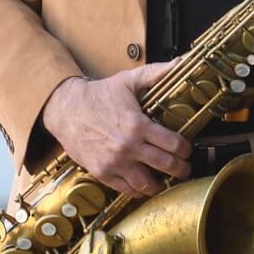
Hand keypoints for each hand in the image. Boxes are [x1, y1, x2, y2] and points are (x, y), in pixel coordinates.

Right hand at [42, 62, 192, 196]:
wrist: (66, 109)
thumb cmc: (98, 95)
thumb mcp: (128, 80)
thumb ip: (156, 73)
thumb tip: (179, 63)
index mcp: (138, 125)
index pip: (173, 144)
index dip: (185, 149)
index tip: (188, 150)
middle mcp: (128, 146)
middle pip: (165, 165)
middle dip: (181, 169)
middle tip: (186, 168)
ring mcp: (114, 162)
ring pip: (146, 184)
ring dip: (160, 184)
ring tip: (166, 181)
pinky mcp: (101, 172)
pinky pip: (125, 189)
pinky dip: (137, 190)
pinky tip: (144, 185)